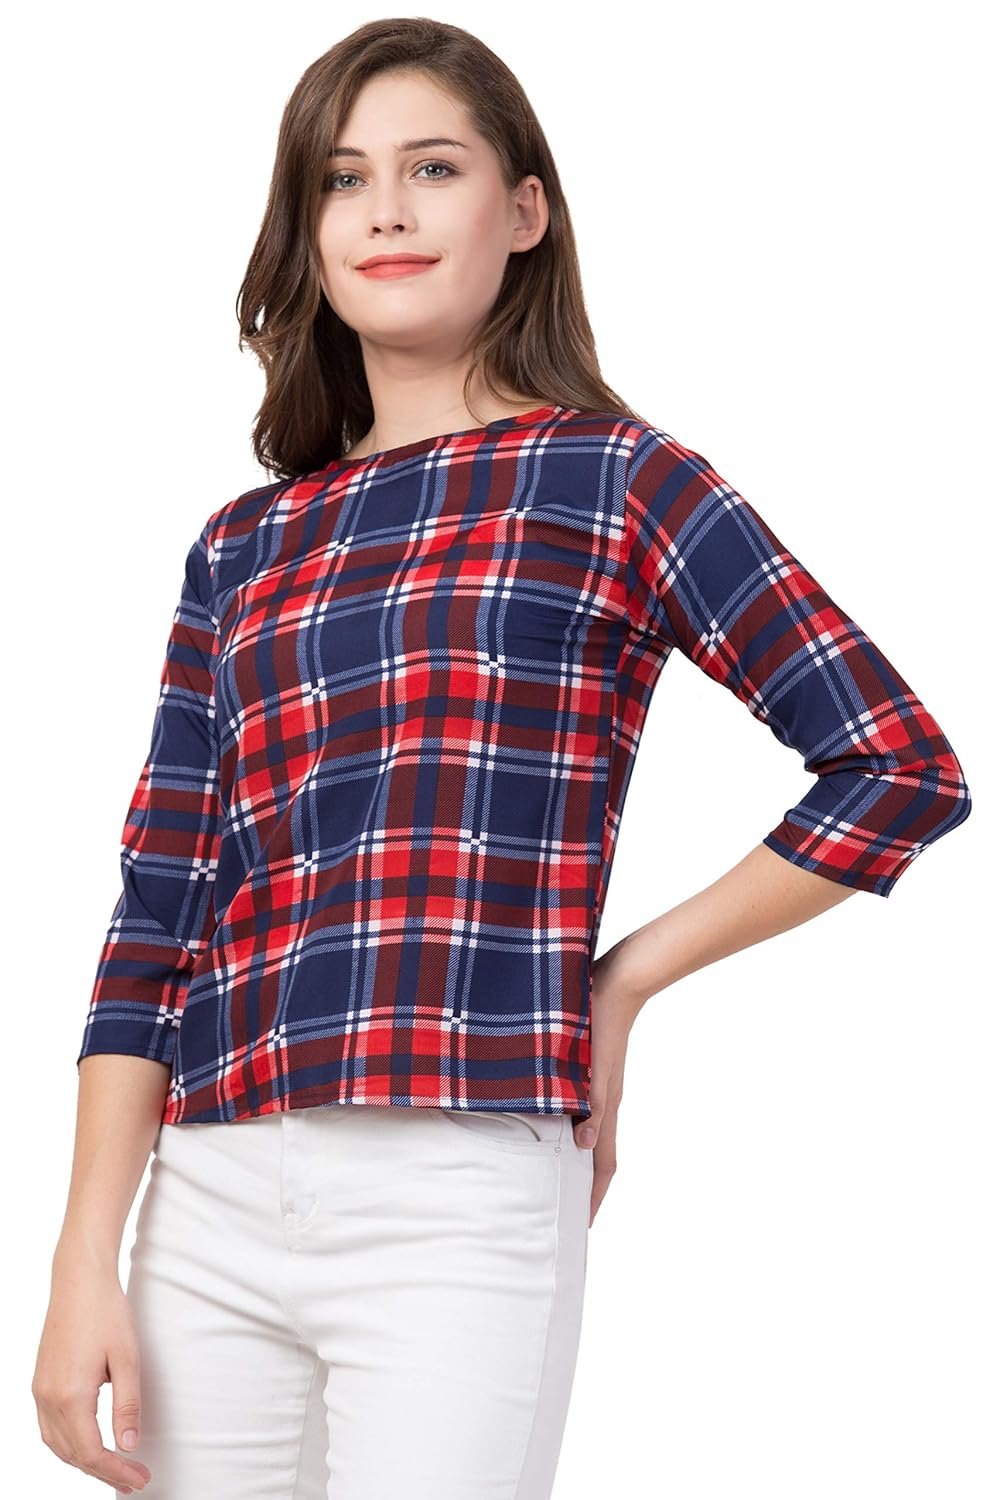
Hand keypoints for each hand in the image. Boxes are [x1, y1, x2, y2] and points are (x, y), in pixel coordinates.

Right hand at [32, 1254, 151, 1493]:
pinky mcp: (40, 1382)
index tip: (139, 1480)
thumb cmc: (106, 1312)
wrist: (79, 1280)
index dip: (115, 1472)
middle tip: (132, 1480)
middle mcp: (48, 1398)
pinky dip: (68, 1444)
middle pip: (72, 1455)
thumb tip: (129, 1446)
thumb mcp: (127, 1358)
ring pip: (57, 1445)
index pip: (91, 1453)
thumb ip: (128, 1405)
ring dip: (83, 1461)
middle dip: (102, 1472)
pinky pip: (49, 1428)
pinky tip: (87, 1443)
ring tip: (113, 1468)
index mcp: (70, 1395)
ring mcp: (39, 1391)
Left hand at [572, 945, 646, 1225]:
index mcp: (606, 1106)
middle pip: (594, 1156)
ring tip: (550, 1177)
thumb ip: (591, 1105)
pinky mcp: (587, 1069)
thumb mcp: (592, 1066)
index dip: (592, 1199)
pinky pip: (578, 1109)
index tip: (581, 1229)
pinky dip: (566, 1126)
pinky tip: (548, 1124)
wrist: (615, 979)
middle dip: (581, 1187)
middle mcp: (603, 1102)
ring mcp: (596, 1086)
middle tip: (560, 1212)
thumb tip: (582, 1146)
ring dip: (571, 1158)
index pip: (602, 1166)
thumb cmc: (600, 1019)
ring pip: (585, 1133)